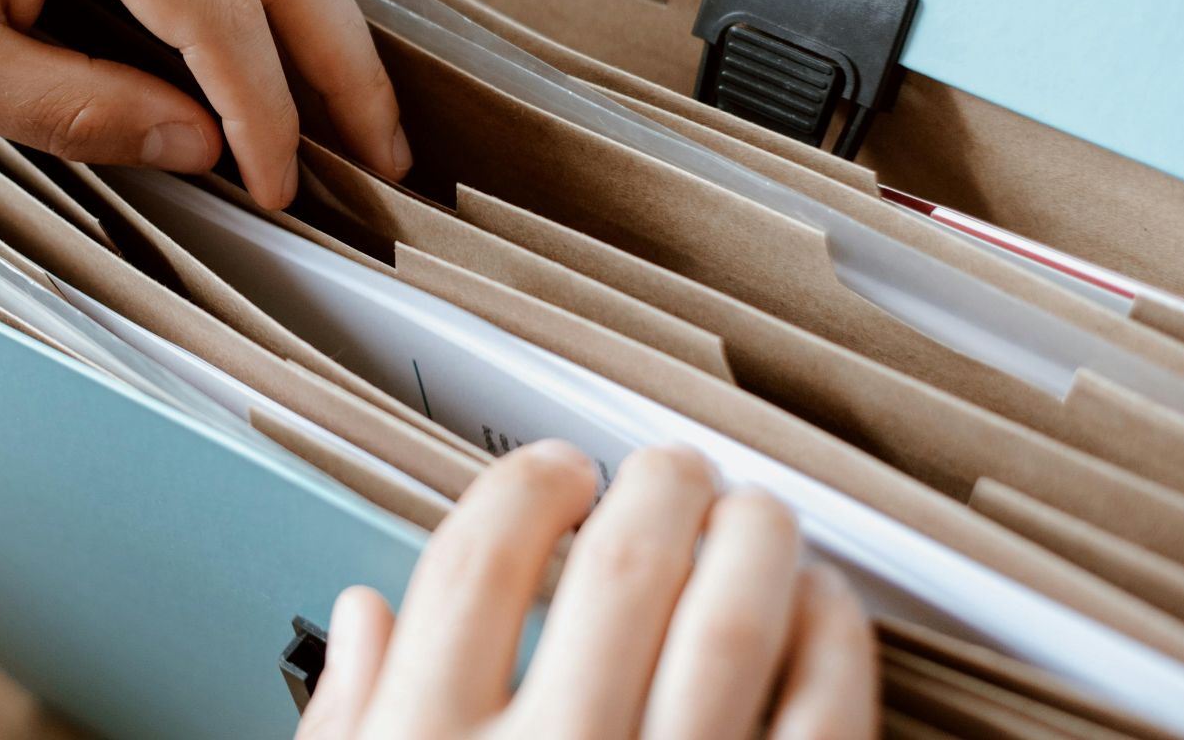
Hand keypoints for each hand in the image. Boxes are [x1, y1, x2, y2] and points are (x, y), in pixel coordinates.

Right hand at [298, 443, 875, 739]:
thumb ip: (350, 722)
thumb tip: (362, 621)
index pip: (481, 558)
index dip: (526, 486)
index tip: (555, 472)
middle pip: (622, 563)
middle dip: (658, 485)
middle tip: (671, 469)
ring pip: (734, 618)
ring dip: (754, 537)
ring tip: (752, 512)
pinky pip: (822, 712)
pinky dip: (834, 641)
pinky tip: (820, 608)